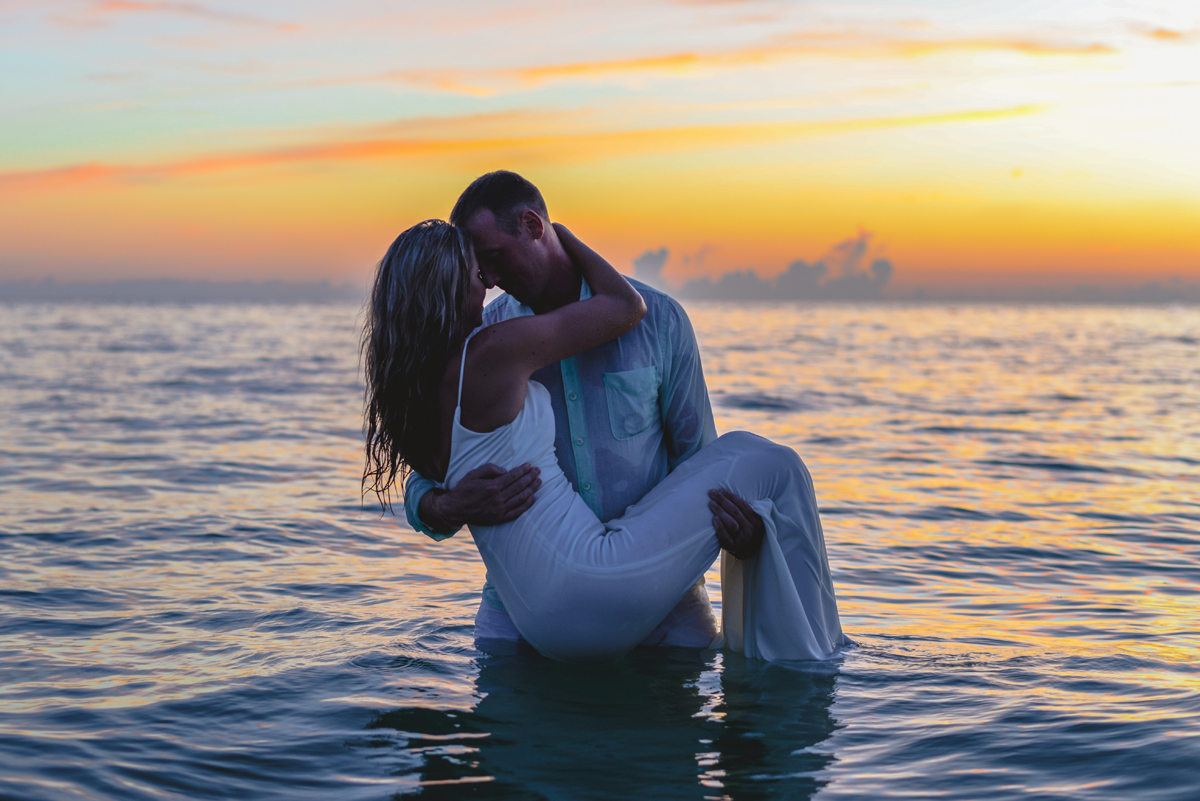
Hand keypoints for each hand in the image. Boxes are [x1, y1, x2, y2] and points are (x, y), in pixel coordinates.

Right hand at [420, 463, 540, 530]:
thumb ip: (489, 469)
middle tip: (538, 471)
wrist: (456, 509)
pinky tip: (532, 497)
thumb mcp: (473, 474)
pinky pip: (517, 512)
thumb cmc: (464, 489)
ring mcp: (499, 510)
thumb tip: (505, 470)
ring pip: (520, 498)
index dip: (523, 470)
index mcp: (492, 486)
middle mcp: (497, 498)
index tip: (530, 466)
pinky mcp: (499, 518)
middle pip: (519, 486)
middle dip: (530, 477)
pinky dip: (526, 505)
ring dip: (531, 489)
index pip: (513, 477)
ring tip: (538, 482)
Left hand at [709, 489, 764, 559]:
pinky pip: (725, 537)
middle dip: (722, 500)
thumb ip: (745, 510)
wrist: (746, 552)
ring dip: (720, 511)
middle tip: (712, 492)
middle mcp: (751, 530)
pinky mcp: (733, 547)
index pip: (743, 505)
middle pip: (735, 512)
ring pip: (731, 522)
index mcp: (757, 521)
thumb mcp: (751, 521)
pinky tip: (714, 519)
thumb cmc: (745, 531)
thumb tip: (729, 493)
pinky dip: (720, 527)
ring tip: (711, 503)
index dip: (731, 496)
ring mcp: (743, 540)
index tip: (721, 490)